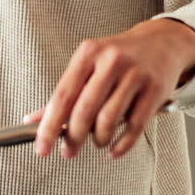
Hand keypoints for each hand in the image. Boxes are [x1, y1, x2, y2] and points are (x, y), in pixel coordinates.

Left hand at [29, 18, 194, 159]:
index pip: (62, 95)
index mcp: (88, 53)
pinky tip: (114, 149)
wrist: (162, 42)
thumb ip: (64, 94)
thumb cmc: (118, 58)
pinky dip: (122, 144)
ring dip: (98, 139)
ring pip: (109, 119)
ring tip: (96, 142)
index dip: (49, 126)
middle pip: (85, 109)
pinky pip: (136, 125)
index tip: (42, 147)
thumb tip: (32, 120)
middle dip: (73, 137)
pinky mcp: (156, 89)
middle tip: (68, 151)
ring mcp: (136, 74)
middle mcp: (111, 61)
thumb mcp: (87, 66)